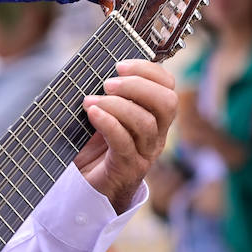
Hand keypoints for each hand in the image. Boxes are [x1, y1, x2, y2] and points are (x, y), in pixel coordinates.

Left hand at [74, 59, 176, 212]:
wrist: (84, 187)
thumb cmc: (91, 146)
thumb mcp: (99, 115)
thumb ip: (103, 94)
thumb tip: (91, 68)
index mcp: (153, 116)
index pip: (168, 87)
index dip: (149, 71)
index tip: (120, 65)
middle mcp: (155, 134)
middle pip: (167, 103)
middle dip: (137, 86)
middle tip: (108, 83)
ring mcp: (144, 152)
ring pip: (146, 123)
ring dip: (117, 105)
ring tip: (90, 101)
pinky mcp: (127, 168)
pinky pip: (124, 142)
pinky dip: (108, 123)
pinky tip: (92, 113)